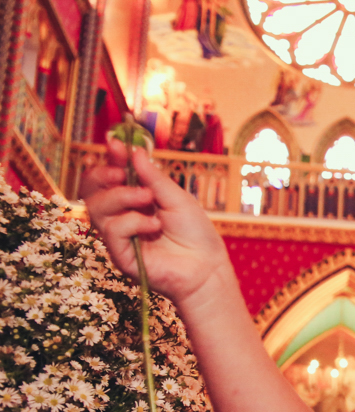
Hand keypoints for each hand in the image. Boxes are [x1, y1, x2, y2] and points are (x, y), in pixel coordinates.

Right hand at [80, 139, 230, 307]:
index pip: (109, 177)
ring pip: (96, 208)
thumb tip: (134, 152)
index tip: (116, 145)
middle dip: (102, 176)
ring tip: (149, 200)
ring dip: (121, 197)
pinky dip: (132, 222)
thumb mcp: (177, 198)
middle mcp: (121, 217)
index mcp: (134, 201)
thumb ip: (153, 178)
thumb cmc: (196, 234)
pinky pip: (111, 230)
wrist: (207, 267)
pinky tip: (153, 225)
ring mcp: (119, 237)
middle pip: (91, 191)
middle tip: (122, 173)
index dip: (110, 159)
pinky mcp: (120, 256)